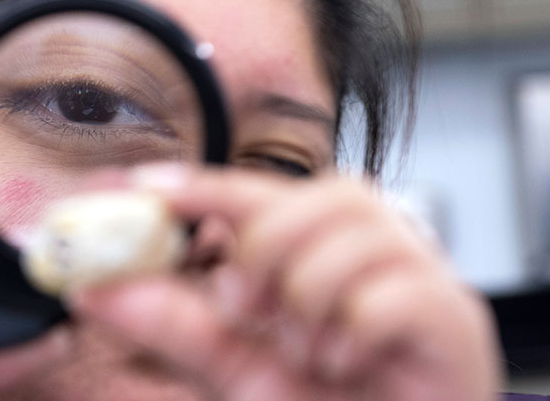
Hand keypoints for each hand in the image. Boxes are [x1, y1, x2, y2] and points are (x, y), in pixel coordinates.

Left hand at [66, 165, 501, 399]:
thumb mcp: (233, 361)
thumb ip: (171, 321)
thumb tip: (95, 286)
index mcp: (318, 241)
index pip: (254, 193)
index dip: (201, 184)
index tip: (143, 186)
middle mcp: (371, 239)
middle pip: (307, 199)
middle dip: (262, 251)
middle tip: (244, 307)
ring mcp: (420, 270)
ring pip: (350, 236)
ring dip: (307, 301)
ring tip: (310, 352)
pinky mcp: (454, 313)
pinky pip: (391, 294)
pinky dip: (351, 336)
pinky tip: (350, 365)